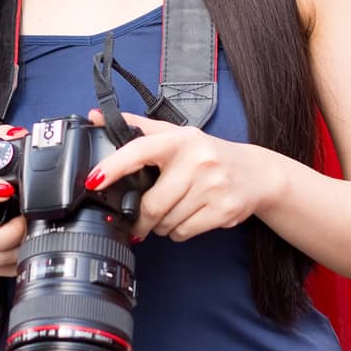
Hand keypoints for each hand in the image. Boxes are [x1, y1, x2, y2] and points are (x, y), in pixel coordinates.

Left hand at [84, 110, 281, 241]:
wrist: (256, 174)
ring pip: (166, 222)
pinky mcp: (223, 210)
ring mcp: (212, 187)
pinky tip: (186, 218)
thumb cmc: (208, 154)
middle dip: (140, 217)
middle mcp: (198, 161)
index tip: (94, 180)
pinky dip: (177, 232)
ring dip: (160, 225)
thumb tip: (95, 117)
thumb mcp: (176, 135)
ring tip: (171, 211)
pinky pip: (183, 232)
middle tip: (138, 218)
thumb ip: (137, 127)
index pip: (140, 150)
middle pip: (152, 203)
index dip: (114, 166)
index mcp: (180, 139)